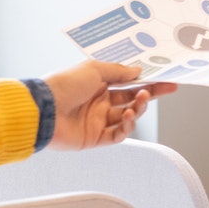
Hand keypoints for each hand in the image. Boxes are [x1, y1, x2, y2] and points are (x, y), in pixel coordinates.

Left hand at [43, 60, 176, 150]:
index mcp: (97, 84)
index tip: (165, 79)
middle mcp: (98, 102)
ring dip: (138, 108)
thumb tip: (137, 71)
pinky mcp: (95, 138)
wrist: (43, 110)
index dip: (147, 81)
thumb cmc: (63, 85)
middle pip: (131, 99)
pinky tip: (128, 116)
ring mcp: (97, 120)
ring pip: (128, 116)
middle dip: (150, 94)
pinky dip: (127, 126)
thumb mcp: (94, 69)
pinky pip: (118, 134)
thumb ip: (118, 72)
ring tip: (139, 102)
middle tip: (165, 89)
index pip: (128, 82)